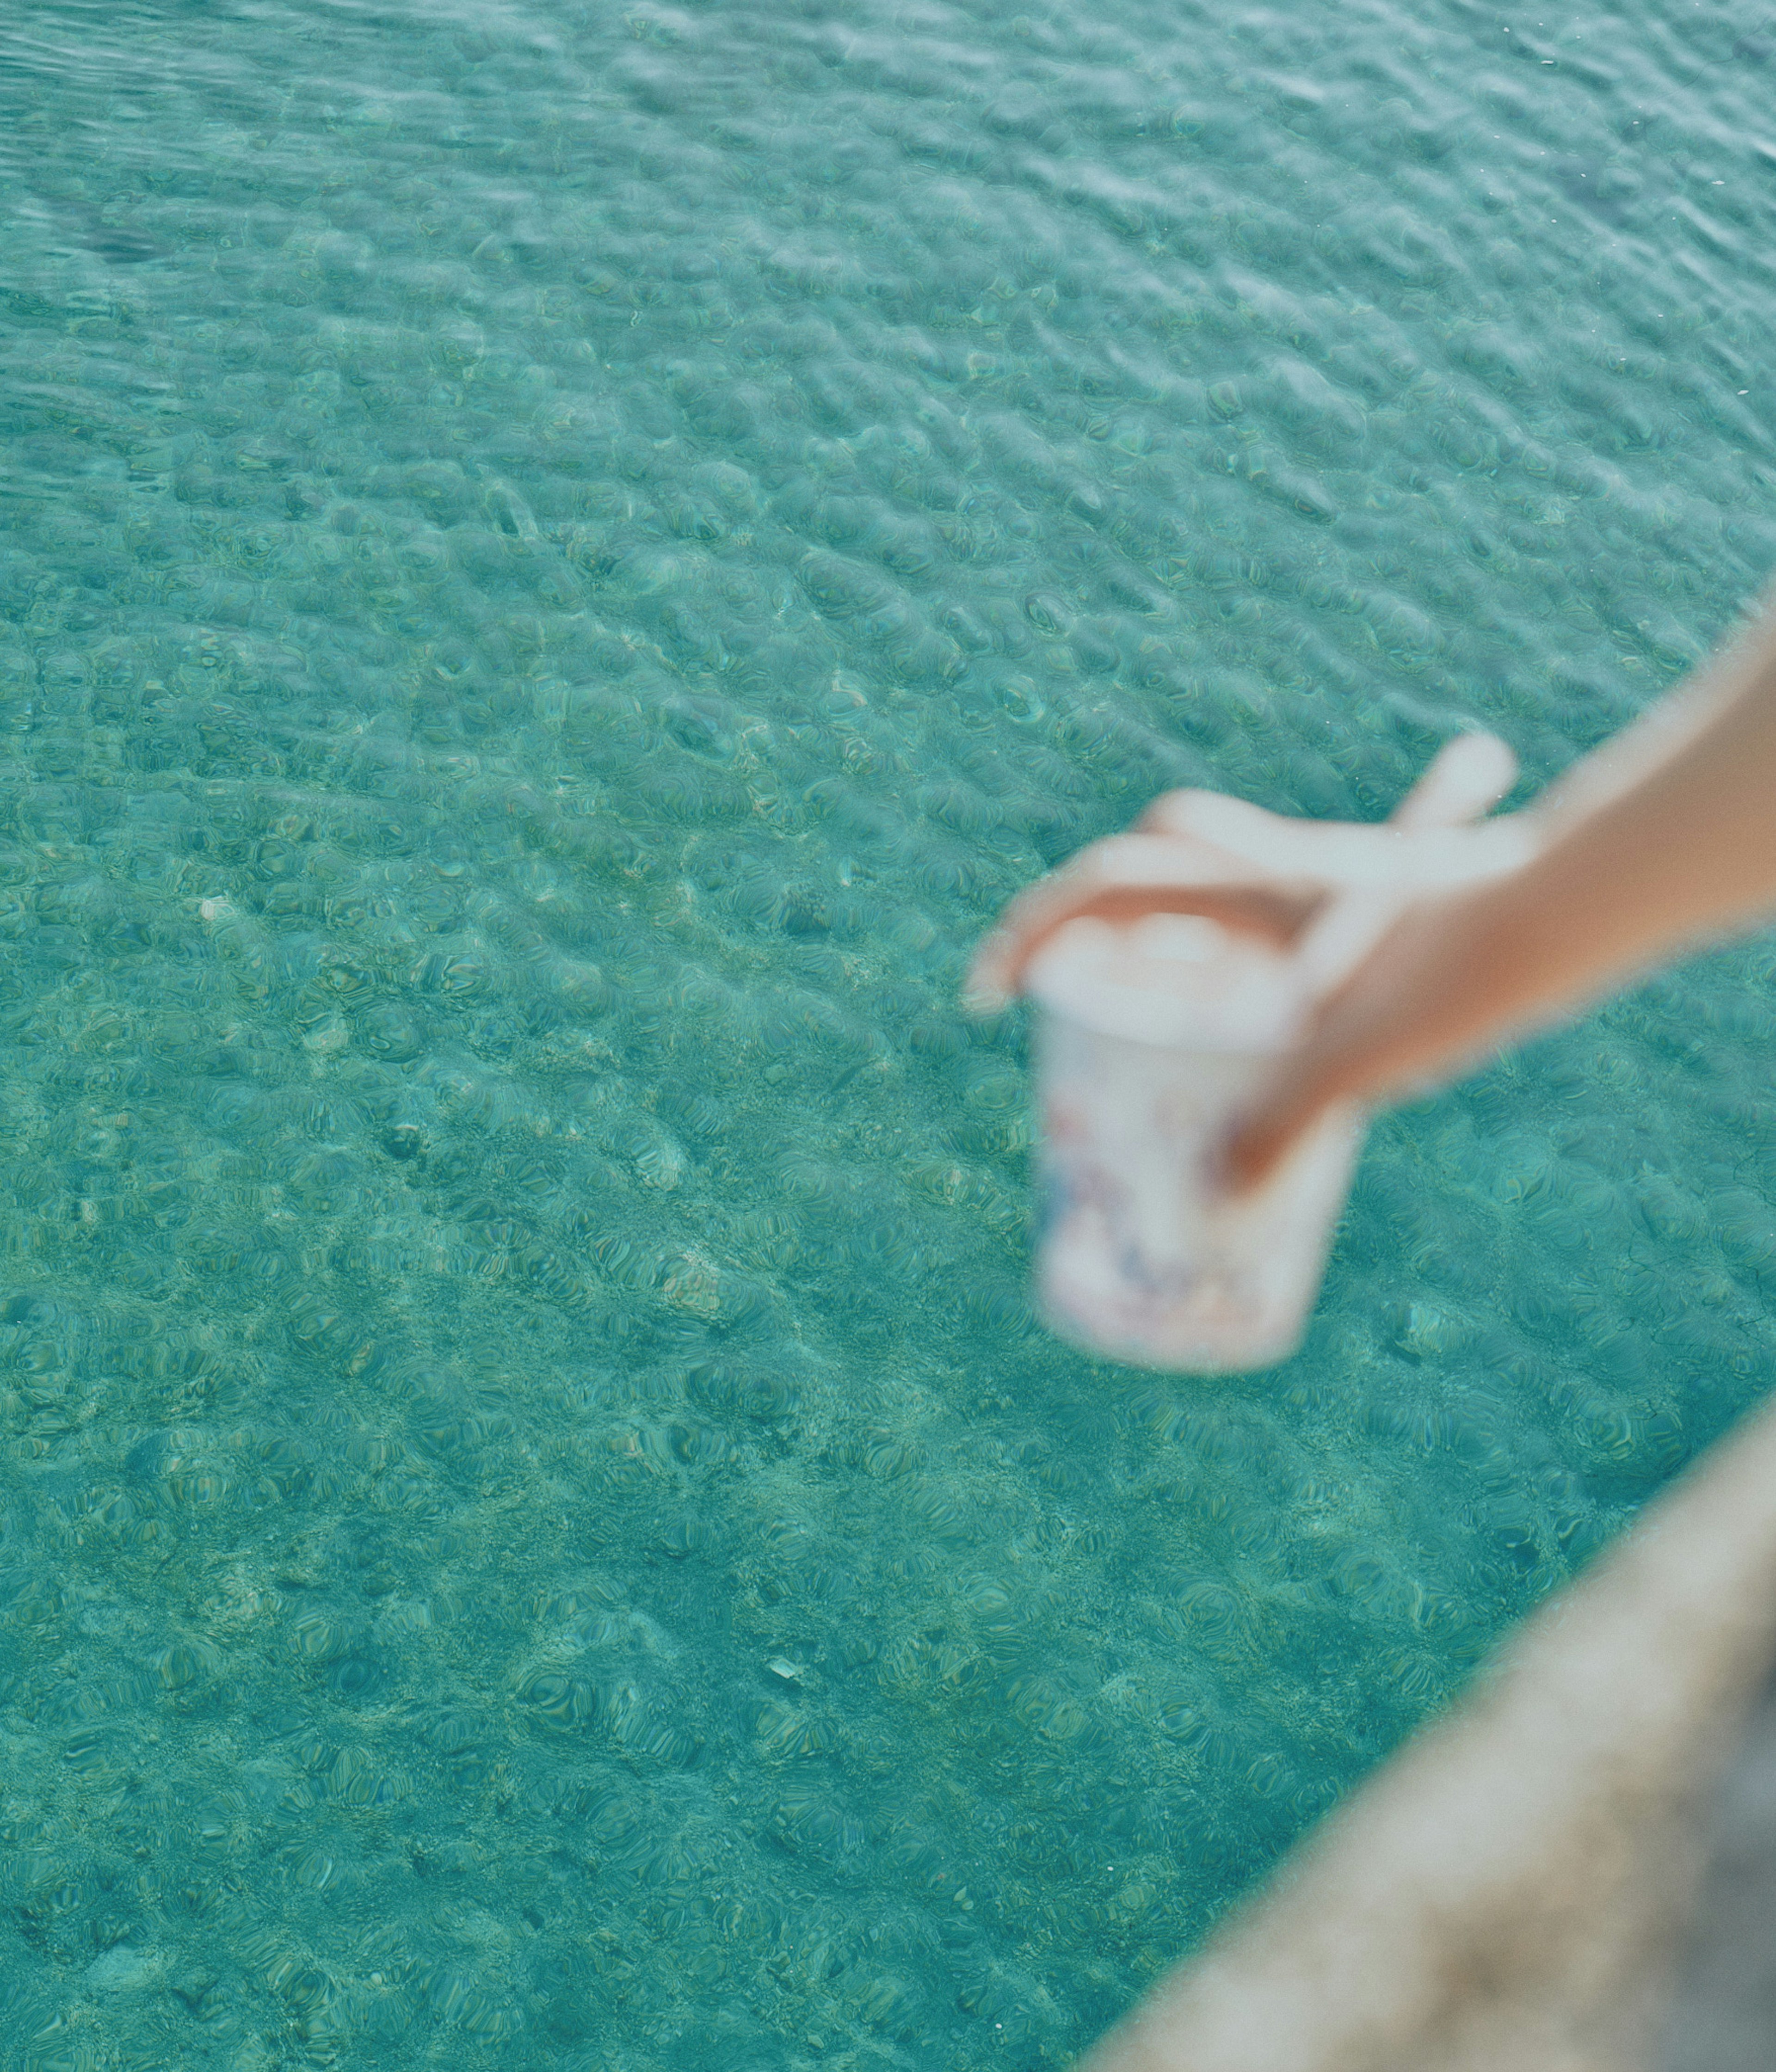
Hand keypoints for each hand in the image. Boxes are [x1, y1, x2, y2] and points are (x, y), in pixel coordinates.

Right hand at [964, 734, 1524, 1181]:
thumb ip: (1280, 1122)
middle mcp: (1279, 874)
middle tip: (1075, 986)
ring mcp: (1328, 881)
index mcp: (1247, 894)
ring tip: (1161, 1006)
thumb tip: (1211, 1198)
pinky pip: (1289, 907)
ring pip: (1222, 875)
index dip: (1029, 933)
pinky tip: (1266, 1011)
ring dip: (1175, 924)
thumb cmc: (1459, 968)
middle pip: (1157, 859)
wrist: (1571, 908)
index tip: (988, 994)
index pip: (1106, 889)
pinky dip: (1258, 946)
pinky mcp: (1374, 906)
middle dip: (1096, 914)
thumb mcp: (1357, 1055)